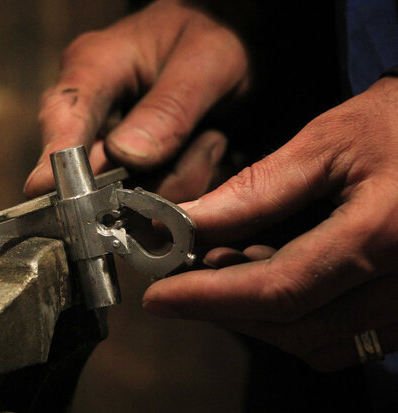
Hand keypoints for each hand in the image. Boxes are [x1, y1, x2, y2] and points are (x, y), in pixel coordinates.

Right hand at [24, 0, 247, 201]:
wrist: (220, 51)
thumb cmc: (207, 44)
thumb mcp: (206, 61)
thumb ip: (171, 107)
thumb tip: (128, 156)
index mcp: (95, 65)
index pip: (65, 113)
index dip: (54, 155)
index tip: (43, 189)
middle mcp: (90, 107)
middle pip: (91, 166)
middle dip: (143, 179)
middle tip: (202, 150)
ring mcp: (105, 142)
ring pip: (122, 189)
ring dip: (173, 179)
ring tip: (210, 140)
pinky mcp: (123, 167)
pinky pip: (143, 196)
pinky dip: (178, 184)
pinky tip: (202, 151)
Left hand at [143, 77, 397, 370]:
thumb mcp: (329, 142)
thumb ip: (258, 190)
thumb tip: (187, 222)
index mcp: (383, 234)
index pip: (279, 289)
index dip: (209, 298)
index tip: (159, 297)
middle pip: (297, 327)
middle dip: (228, 310)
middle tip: (184, 280)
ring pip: (321, 342)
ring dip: (260, 318)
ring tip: (225, 271)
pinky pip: (348, 336)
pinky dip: (297, 318)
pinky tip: (273, 277)